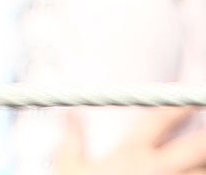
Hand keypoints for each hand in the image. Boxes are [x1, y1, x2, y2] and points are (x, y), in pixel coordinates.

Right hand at [56, 108, 205, 174]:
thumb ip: (73, 140)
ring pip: (204, 171)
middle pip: (200, 143)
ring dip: (204, 165)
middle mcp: (158, 168)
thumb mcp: (68, 168)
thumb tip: (71, 115)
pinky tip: (196, 173)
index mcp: (132, 153)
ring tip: (201, 161)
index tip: (189, 94)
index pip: (160, 119)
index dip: (178, 103)